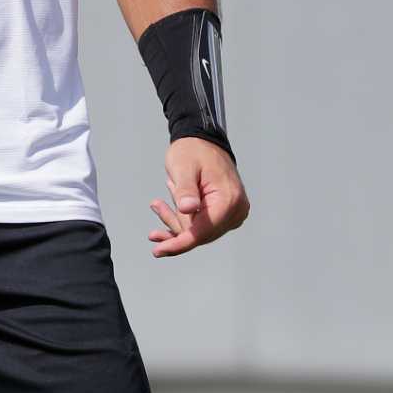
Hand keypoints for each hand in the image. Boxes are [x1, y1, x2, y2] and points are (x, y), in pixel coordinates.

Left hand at [148, 137, 249, 257]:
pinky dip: (183, 220)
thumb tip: (188, 210)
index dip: (179, 243)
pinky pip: (202, 224)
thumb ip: (186, 189)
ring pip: (199, 231)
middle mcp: (236, 210)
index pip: (202, 232)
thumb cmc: (192, 151)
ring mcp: (233, 213)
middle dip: (175, 226)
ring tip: (157, 204)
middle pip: (200, 234)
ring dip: (176, 221)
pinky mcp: (225, 213)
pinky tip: (164, 210)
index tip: (158, 251)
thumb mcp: (183, 167)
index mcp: (229, 200)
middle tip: (156, 205)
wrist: (203, 141)